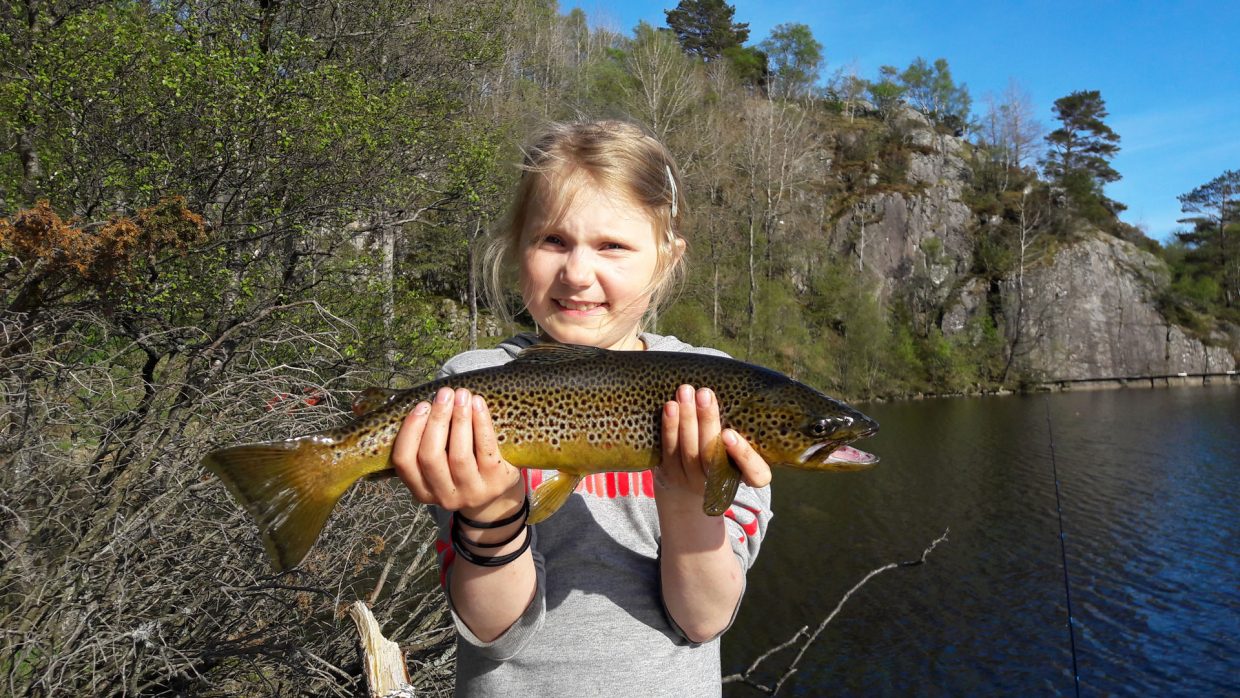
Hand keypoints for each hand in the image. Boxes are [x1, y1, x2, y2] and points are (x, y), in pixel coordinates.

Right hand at [392, 386, 522, 519]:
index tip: (422, 405)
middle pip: (431, 456)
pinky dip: (481, 423)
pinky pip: (485, 449)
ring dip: (459, 419)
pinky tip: (478, 404)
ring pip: (459, 454)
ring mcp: (471, 492)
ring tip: (462, 395)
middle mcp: (444, 496)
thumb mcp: (442, 463)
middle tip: (445, 394)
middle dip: (437, 420)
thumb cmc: (463, 466)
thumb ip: (429, 441)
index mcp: (422, 490)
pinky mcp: (495, 483)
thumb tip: (430, 401)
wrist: (498, 492)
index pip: (404, 461)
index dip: (410, 431)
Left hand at [657, 384, 771, 506]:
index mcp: (745, 476)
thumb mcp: (736, 447)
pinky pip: (669, 450)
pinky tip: (670, 407)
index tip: (730, 433)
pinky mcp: (670, 475)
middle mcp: (719, 483)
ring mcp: (692, 481)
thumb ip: (740, 426)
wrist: (686, 485)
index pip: (756, 474)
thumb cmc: (720, 454)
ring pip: (689, 451)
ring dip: (686, 418)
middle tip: (704, 394)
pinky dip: (669, 427)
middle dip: (707, 422)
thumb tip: (734, 388)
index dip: (744, 455)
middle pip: (713, 456)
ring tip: (686, 392)